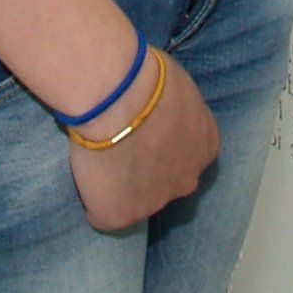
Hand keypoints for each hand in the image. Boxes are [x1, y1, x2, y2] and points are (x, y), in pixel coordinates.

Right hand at [67, 49, 218, 231]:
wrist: (117, 97)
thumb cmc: (145, 76)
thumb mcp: (176, 87)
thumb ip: (175, 109)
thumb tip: (159, 106)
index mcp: (205, 147)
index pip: (185, 155)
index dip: (160, 143)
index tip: (141, 129)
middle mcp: (186, 181)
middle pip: (166, 182)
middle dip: (147, 169)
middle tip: (120, 144)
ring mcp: (154, 203)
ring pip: (137, 201)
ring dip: (122, 185)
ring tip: (99, 158)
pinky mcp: (119, 216)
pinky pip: (104, 216)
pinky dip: (94, 201)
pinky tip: (86, 176)